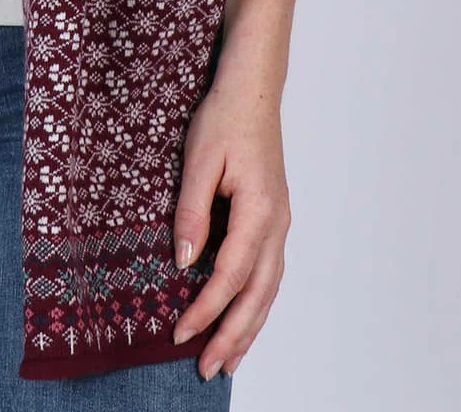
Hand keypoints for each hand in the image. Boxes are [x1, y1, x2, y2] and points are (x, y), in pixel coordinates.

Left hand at [170, 58, 291, 380]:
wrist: (253, 89)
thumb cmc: (224, 117)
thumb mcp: (198, 159)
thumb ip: (191, 210)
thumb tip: (185, 262)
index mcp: (259, 210)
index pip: (230, 275)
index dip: (205, 309)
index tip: (180, 334)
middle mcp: (277, 224)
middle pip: (257, 294)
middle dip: (232, 335)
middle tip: (208, 370)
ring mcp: (280, 222)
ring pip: (268, 289)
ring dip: (249, 326)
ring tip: (228, 360)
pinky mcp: (274, 218)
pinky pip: (268, 272)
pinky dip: (256, 302)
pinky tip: (244, 317)